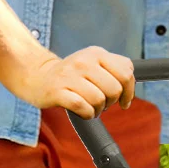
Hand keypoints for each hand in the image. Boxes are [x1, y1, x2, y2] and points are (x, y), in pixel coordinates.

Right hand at [6, 44, 135, 117]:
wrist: (38, 76)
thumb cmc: (72, 75)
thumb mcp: (95, 64)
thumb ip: (116, 70)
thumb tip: (130, 89)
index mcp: (96, 53)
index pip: (126, 72)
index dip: (129, 91)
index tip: (124, 100)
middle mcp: (83, 61)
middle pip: (114, 89)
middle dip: (111, 102)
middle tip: (102, 103)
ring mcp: (69, 75)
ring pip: (99, 100)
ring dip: (98, 110)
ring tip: (90, 106)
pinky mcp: (57, 91)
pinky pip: (83, 107)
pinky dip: (87, 114)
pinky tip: (83, 111)